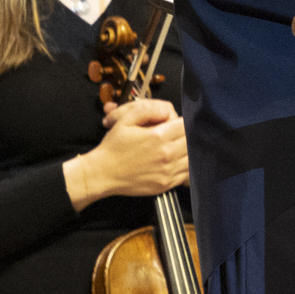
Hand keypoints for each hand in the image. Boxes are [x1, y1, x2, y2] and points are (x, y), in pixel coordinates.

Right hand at [67, 98, 187, 208]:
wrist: (103, 173)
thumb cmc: (113, 148)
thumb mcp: (125, 120)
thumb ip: (147, 110)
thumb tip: (167, 110)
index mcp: (158, 137)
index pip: (185, 125)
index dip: (180, 122)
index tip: (173, 123)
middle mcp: (167, 154)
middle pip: (190, 141)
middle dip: (185, 135)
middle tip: (174, 135)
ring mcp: (168, 171)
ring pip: (191, 158)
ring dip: (186, 151)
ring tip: (175, 147)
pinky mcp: (166, 184)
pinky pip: (186, 175)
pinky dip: (186, 167)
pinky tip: (176, 162)